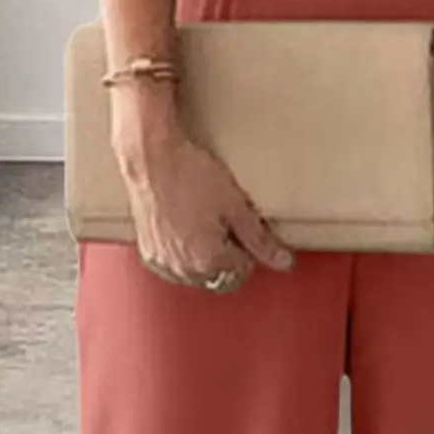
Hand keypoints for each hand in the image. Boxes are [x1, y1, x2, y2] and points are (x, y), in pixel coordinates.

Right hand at [109, 82, 295, 292]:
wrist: (151, 158)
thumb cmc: (191, 176)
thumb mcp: (236, 206)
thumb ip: (260, 240)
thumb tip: (284, 263)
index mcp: (210, 261)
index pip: (244, 268)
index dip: (248, 245)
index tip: (242, 223)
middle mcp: (185, 269)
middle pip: (220, 275)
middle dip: (227, 255)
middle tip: (224, 221)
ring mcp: (164, 262)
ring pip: (197, 272)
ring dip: (205, 256)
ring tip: (204, 222)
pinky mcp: (149, 251)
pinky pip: (174, 263)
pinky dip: (183, 252)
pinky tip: (185, 227)